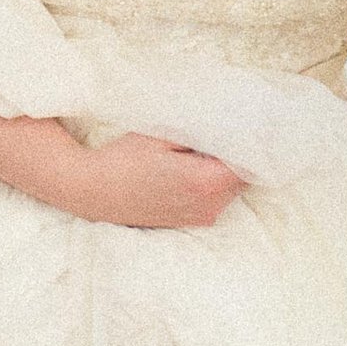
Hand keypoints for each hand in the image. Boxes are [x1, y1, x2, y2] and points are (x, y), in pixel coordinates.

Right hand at [71, 132, 244, 229]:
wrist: (92, 191)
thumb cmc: (124, 159)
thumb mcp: (163, 134)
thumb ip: (202, 132)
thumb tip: (232, 123)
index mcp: (204, 183)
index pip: (250, 163)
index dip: (253, 143)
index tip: (252, 124)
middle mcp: (208, 206)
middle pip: (245, 177)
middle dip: (242, 155)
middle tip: (232, 129)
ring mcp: (200, 217)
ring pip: (232, 189)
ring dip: (227, 170)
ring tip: (208, 148)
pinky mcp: (191, 221)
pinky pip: (217, 199)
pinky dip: (215, 182)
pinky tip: (197, 166)